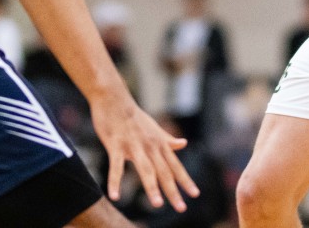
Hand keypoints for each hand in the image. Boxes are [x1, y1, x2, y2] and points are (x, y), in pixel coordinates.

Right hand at [91, 97, 199, 211]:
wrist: (113, 99)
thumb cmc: (133, 116)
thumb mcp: (154, 128)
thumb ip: (167, 139)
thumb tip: (184, 143)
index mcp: (159, 143)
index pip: (175, 165)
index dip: (185, 180)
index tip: (195, 194)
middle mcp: (149, 146)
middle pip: (164, 171)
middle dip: (173, 190)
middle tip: (181, 208)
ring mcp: (133, 145)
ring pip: (145, 169)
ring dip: (152, 187)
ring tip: (158, 204)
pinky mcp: (116, 145)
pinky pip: (116, 166)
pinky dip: (115, 182)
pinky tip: (115, 196)